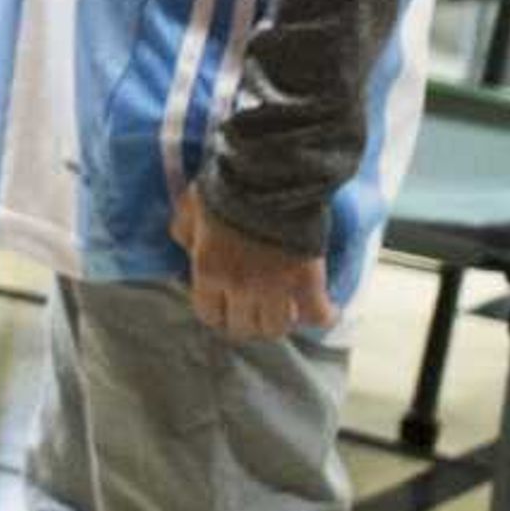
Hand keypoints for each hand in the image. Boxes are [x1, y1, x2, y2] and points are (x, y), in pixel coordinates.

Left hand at [171, 187, 335, 342]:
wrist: (269, 181)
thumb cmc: (225, 191)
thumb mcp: (189, 209)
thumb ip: (185, 233)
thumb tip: (188, 248)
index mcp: (209, 272)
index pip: (209, 315)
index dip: (217, 315)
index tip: (225, 310)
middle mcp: (240, 289)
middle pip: (244, 328)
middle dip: (247, 323)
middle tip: (255, 312)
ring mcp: (275, 290)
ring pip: (277, 329)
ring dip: (280, 321)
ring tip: (285, 311)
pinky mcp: (308, 284)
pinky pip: (316, 317)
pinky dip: (321, 316)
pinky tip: (324, 310)